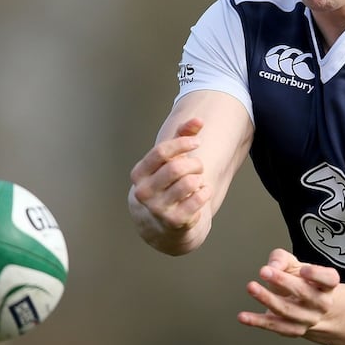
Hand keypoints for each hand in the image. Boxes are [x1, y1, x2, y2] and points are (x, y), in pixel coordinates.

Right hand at [129, 118, 211, 233]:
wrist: (161, 224)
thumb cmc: (167, 184)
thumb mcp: (169, 160)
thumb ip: (182, 137)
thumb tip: (199, 120)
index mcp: (139, 174)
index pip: (161, 152)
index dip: (182, 143)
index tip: (197, 142)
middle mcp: (144, 192)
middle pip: (176, 168)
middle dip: (195, 164)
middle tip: (199, 166)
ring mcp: (157, 208)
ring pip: (189, 183)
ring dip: (200, 179)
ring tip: (198, 181)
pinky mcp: (173, 222)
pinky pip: (197, 200)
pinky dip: (205, 193)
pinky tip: (202, 193)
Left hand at [238, 248, 339, 337]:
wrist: (306, 307)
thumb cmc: (300, 282)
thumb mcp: (293, 265)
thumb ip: (281, 259)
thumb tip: (273, 266)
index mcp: (326, 285)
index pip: (329, 279)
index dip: (317, 275)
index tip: (303, 269)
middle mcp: (320, 303)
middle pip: (304, 293)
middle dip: (283, 282)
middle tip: (265, 271)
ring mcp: (308, 319)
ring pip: (287, 310)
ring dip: (267, 299)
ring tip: (252, 287)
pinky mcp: (293, 330)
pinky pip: (274, 326)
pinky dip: (256, 321)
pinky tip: (244, 316)